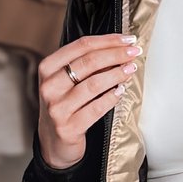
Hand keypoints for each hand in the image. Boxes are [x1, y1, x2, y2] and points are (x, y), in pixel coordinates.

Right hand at [36, 32, 140, 169]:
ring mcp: (57, 108)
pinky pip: (96, 108)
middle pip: (88, 63)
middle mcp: (49, 86)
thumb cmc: (66, 105)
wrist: (54, 142)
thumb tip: (119, 48)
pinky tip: (121, 91)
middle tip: (134, 52)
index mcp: (48, 68)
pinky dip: (111, 98)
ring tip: (131, 69)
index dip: (108, 40)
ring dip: (116, 75)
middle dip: (115, 55)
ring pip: (93, 84)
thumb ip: (85, 65)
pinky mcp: (68, 127)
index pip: (81, 46)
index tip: (129, 39)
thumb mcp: (66, 81)